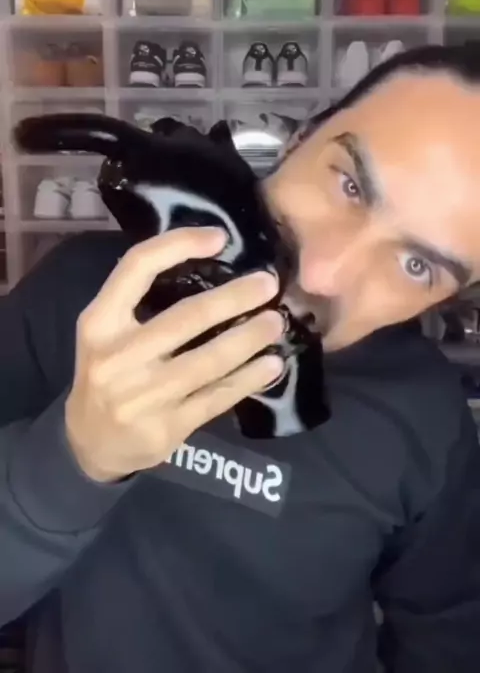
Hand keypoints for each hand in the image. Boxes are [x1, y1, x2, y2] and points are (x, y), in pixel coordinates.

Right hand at [65, 227, 283, 482]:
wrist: (91, 442)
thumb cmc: (107, 372)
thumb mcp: (106, 332)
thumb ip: (143, 302)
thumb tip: (213, 261)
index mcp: (100, 322)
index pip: (138, 267)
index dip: (179, 244)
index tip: (220, 237)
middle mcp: (118, 357)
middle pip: (186, 317)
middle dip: (234, 298)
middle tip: (268, 285)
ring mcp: (142, 396)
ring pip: (209, 361)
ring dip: (249, 338)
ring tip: (275, 323)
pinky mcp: (167, 428)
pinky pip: (217, 397)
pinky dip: (248, 379)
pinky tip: (270, 365)